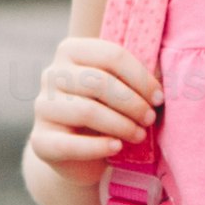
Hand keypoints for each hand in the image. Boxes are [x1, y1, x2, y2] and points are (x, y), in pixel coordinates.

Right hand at [28, 36, 161, 174]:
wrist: (79, 154)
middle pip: (97, 81)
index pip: (110, 54)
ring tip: (139, 135)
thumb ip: (138, 79)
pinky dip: (97, 146)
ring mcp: (42, 107)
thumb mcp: (122, 90)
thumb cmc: (107, 111)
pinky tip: (117, 147)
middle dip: (131, 102)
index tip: (159, 98)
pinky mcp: (40, 140)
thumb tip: (164, 73)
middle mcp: (51, 74)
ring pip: (86, 110)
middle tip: (150, 118)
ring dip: (120, 124)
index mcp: (71, 51)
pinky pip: (69, 144)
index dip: (140, 77)